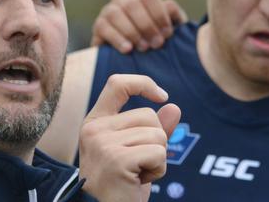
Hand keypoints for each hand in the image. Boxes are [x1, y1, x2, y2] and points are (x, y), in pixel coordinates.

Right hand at [79, 74, 180, 201]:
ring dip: (158, 159)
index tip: (162, 95)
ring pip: (157, 135)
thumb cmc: (120, 184)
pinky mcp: (117, 159)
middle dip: (156, 141)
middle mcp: (95, 129)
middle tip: (138, 165)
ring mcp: (103, 144)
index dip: (143, 83)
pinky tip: (138, 181)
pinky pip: (159, 153)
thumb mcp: (135, 152)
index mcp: (95, 123)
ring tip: (137, 174)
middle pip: (148, 115)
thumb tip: (174, 107)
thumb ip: (152, 129)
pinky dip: (158, 170)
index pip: (117, 84)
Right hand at [91, 0, 187, 52]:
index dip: (159, 15)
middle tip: (157, 44)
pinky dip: (117, 38)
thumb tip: (168, 7)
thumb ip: (173, 16)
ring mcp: (108, 10)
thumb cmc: (156, 39)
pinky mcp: (98, 25)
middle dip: (146, 25)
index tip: (167, 34)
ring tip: (143, 48)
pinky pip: (104, 27)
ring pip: (116, 13)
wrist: (134, 57)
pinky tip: (128, 49)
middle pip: (132, 4)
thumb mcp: (168, 28)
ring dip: (131, 31)